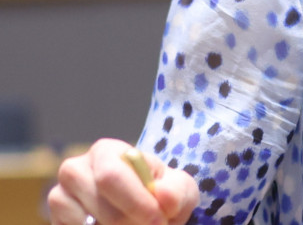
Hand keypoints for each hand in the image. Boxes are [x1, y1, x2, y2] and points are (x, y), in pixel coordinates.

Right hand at [48, 138, 198, 224]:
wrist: (142, 210)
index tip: (159, 220)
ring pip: (85, 224)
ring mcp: (59, 196)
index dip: (137, 203)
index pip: (111, 177)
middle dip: (130, 223)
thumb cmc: (160, 193)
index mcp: (106, 151)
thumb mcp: (179, 188)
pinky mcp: (56, 219)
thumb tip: (164, 198)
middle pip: (99, 206)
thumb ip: (177, 190)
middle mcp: (75, 169)